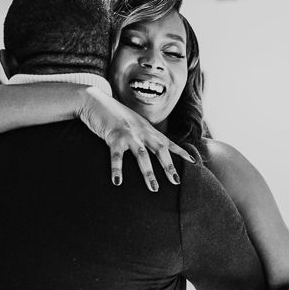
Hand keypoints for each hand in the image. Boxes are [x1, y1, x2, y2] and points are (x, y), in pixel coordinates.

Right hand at [79, 87, 195, 190]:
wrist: (95, 100)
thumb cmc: (113, 114)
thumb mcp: (132, 123)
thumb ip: (142, 133)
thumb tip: (149, 147)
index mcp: (147, 129)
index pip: (168, 142)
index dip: (181, 152)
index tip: (193, 162)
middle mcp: (141, 131)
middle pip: (160, 149)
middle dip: (169, 166)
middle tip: (176, 182)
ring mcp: (128, 134)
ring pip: (142, 155)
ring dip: (149, 173)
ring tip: (154, 188)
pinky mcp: (113, 137)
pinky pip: (116, 156)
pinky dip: (117, 169)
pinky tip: (117, 181)